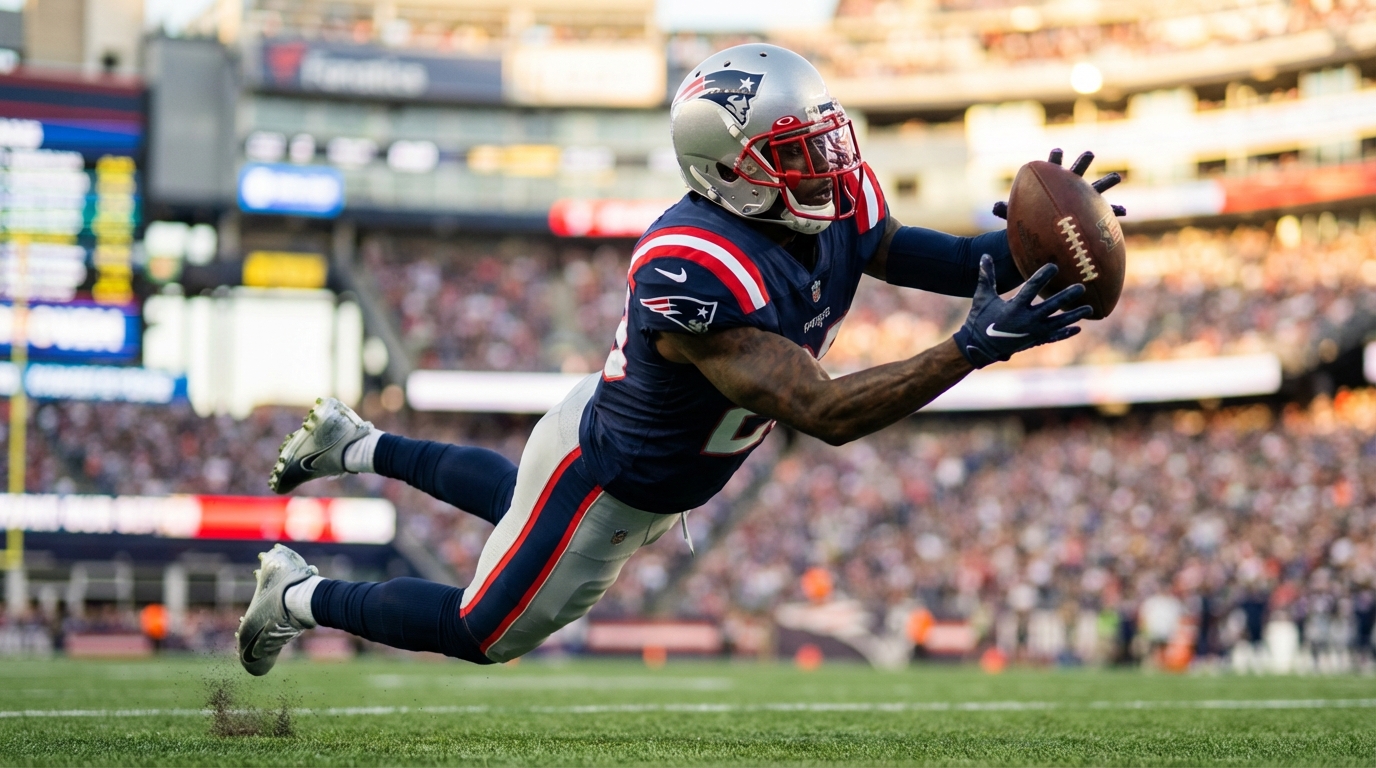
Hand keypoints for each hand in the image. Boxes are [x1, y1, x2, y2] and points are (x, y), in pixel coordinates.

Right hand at [952, 255, 1091, 368]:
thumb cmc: (979, 319)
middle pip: (1051, 307)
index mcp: (1013, 308)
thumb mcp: (982, 297)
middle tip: (1081, 287)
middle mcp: (1026, 321)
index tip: (1054, 266)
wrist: (979, 348)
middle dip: (1066, 297)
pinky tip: (1078, 328)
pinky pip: (1053, 337)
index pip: (1031, 289)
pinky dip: (1065, 333)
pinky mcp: (1034, 341)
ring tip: (1089, 308)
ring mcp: (1032, 333)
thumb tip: (985, 255)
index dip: (1043, 277)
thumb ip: (986, 277)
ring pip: (1057, 323)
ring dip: (1074, 316)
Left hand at [991, 148, 1125, 218]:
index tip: (1056, 151)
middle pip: (1077, 171)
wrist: (1045, 230)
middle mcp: (1069, 187)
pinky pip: (1106, 211)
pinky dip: (1115, 211)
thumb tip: (994, 206)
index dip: (1053, 159)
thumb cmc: (1030, 218)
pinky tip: (1123, 212)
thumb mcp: (1017, 214)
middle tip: (1089, 153)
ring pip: (1097, 188)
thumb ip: (1006, 210)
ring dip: (1107, 181)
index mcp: (1051, 183)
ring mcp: (1083, 198)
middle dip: (1083, 162)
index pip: (1052, 168)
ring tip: (1117, 177)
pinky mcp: (1092, 212)